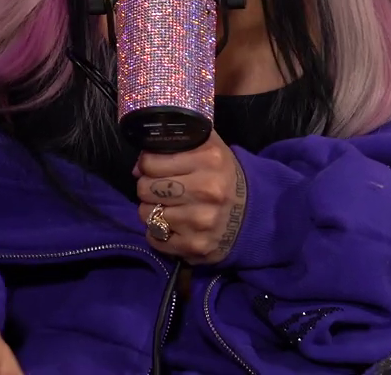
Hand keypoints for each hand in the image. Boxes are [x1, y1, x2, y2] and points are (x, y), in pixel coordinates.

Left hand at [136, 131, 247, 262]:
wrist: (252, 212)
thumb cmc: (220, 175)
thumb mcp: (205, 147)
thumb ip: (173, 144)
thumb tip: (138, 166)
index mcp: (208, 159)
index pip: (149, 162)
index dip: (147, 165)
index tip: (156, 170)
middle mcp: (207, 190)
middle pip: (145, 189)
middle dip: (149, 188)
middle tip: (162, 190)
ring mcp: (202, 220)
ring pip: (146, 214)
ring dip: (152, 211)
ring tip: (169, 207)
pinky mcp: (197, 245)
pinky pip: (155, 239)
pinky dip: (158, 233)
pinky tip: (173, 226)